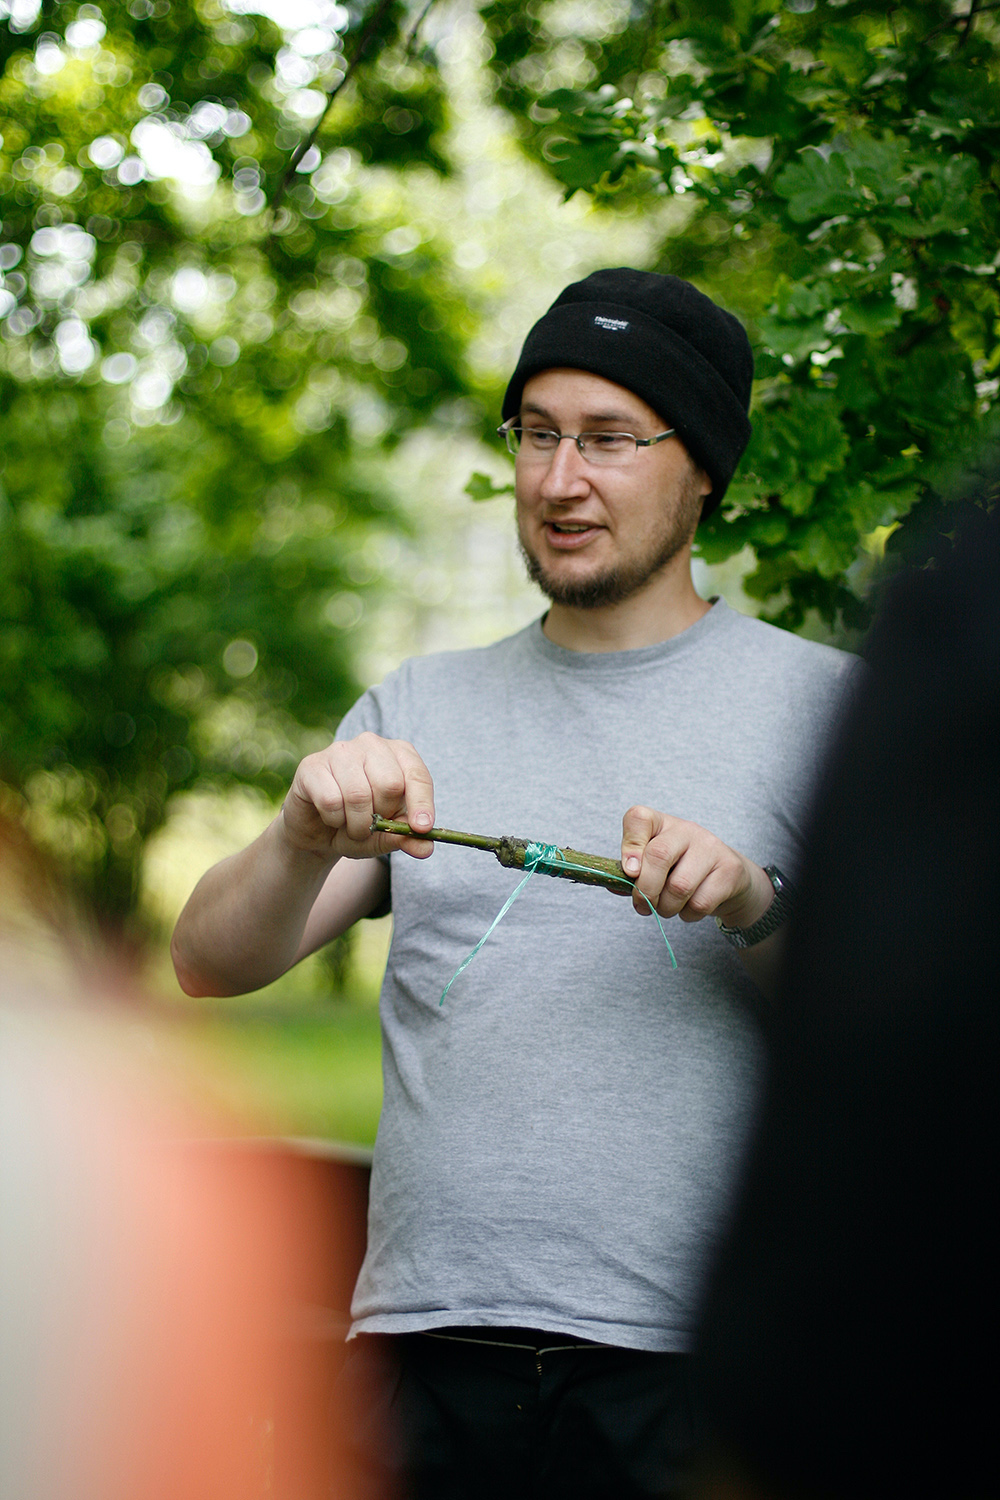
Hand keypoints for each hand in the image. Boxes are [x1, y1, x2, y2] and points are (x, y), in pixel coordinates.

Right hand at [280, 732, 435, 861]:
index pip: (417, 775)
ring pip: (358, 795)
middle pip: (390, 784)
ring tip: (350, 826)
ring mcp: (340, 750)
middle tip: (370, 827)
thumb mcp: (387, 835)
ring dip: (356, 825)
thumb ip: (407, 838)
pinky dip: (333, 819)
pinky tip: (330, 816)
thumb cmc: (359, 824)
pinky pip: (330, 800)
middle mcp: (371, 743)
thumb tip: (426, 848)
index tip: (422, 828)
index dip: (422, 803)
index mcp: (399, 753)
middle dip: (381, 817)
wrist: (318, 831)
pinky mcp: (312, 764)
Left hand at [620, 806, 773, 928]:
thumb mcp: (654, 868)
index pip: (638, 818)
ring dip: (666, 908)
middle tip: (642, 906)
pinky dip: (687, 915)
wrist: (728, 879)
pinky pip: (700, 903)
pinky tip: (688, 908)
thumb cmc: (681, 872)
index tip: (628, 871)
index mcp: (660, 824)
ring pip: (679, 886)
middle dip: (645, 890)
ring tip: (666, 908)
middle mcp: (686, 829)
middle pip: (658, 855)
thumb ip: (632, 875)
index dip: (629, 845)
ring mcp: (711, 847)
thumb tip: (613, 884)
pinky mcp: (730, 869)